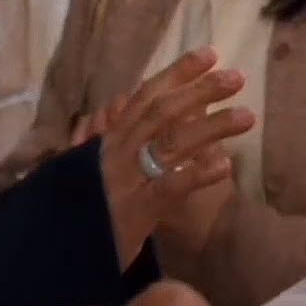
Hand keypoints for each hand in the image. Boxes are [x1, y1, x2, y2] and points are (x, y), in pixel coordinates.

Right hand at [100, 49, 255, 267]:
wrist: (59, 251)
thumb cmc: (83, 209)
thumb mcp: (96, 166)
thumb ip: (116, 138)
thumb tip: (130, 106)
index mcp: (110, 139)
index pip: (145, 96)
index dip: (177, 73)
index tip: (209, 54)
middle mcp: (117, 151)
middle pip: (162, 111)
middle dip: (200, 90)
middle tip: (237, 77)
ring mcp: (126, 179)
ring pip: (171, 143)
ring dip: (211, 126)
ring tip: (247, 117)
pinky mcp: (135, 212)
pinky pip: (171, 187)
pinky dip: (198, 174)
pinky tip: (225, 167)